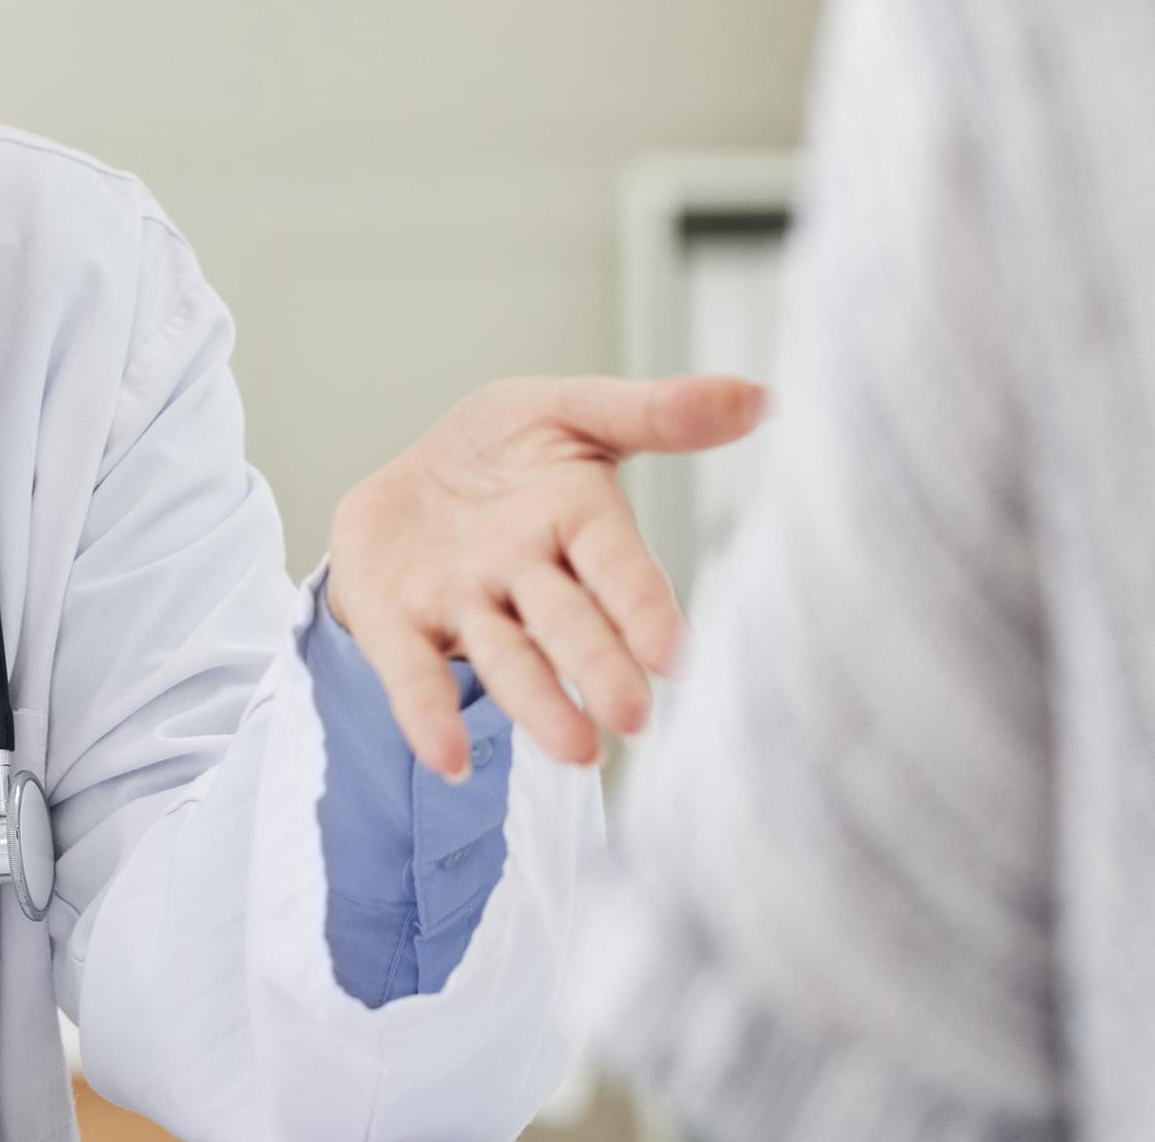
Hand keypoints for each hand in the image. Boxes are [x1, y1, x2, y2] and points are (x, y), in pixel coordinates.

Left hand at [325, 374, 762, 777]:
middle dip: (597, 667)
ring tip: (576, 752)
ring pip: (505, 657)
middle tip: (631, 718)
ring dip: (538, 704)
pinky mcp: (398, 624)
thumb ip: (654, 413)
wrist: (412, 477)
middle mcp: (526, 577)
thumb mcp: (571, 410)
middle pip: (566, 625)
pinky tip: (446, 758)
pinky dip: (428, 712)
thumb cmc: (506, 449)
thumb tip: (756, 395)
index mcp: (576, 522)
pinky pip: (414, 670)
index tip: (675, 656)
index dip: (643, 608)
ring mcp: (465, 606)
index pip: (618, 568)